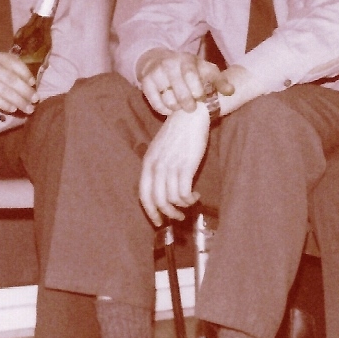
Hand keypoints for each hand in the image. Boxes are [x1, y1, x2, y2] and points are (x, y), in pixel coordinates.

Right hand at [0, 50, 36, 115]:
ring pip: (4, 90)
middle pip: (10, 78)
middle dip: (25, 90)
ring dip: (19, 101)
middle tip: (35, 100)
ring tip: (29, 109)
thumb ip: (14, 74)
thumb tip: (33, 84)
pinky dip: (6, 104)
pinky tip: (13, 109)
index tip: (34, 84)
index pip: (13, 62)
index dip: (25, 73)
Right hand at [137, 48, 233, 116]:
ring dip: (176, 107)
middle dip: (188, 103)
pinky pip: (156, 102)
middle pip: (180, 91)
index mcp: (187, 59)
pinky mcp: (145, 82)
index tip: (201, 98)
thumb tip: (230, 91)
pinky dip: (164, 109)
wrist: (158, 60)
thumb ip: (219, 80)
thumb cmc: (188, 69)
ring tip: (180, 107)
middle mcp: (170, 63)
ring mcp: (156, 72)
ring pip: (168, 99)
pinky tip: (170, 108)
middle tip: (191, 108)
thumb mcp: (204, 70)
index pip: (192, 75)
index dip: (197, 90)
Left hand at [138, 104, 210, 225]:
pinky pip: (184, 193)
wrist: (190, 115)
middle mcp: (156, 167)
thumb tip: (161, 190)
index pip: (143, 195)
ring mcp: (170, 167)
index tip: (158, 221)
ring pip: (171, 199)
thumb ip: (157, 168)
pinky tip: (195, 195)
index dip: (150, 212)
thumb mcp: (159, 150)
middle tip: (178, 218)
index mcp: (148, 163)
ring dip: (182, 207)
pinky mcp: (186, 166)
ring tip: (190, 203)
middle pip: (157, 201)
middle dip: (168, 214)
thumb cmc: (177, 132)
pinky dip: (190, 199)